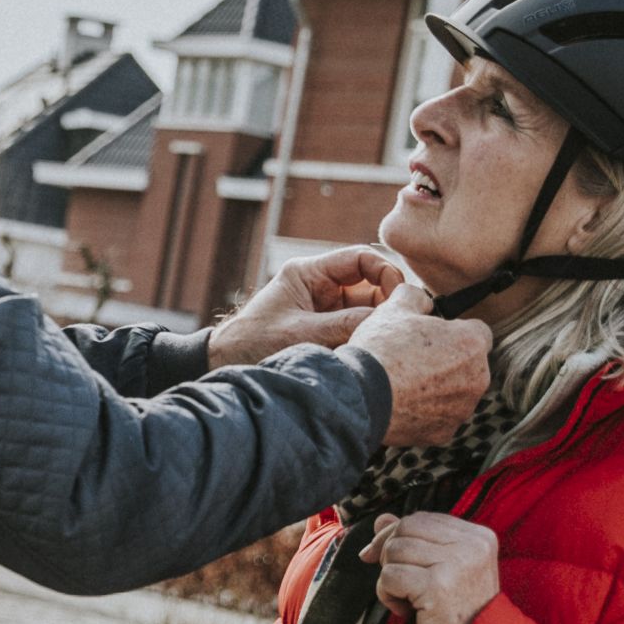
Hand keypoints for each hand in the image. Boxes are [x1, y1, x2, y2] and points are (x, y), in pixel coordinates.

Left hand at [210, 246, 407, 366]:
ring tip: (387, 343)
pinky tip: (372, 353)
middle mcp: (320, 287)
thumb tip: (388, 323)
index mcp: (309, 273)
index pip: (361, 258)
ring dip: (377, 325)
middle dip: (386, 304)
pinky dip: (365, 340)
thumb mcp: (301, 334)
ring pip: (366, 310)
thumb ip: (345, 326)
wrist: (223, 365)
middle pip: (370, 286)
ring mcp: (324, 309)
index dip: (385, 273)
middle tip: (400, 325)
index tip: (399, 297)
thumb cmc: (251, 344)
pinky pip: (355, 329)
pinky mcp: (324, 331)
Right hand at [357, 284, 492, 445]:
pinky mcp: (444, 433)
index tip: (434, 335)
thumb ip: (416, 297)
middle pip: (470, 365)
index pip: (479, 332)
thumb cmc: (382, 349)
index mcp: (472, 344)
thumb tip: (422, 300)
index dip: (455, 331)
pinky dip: (427, 412)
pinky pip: (440, 417)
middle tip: (415, 357)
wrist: (361, 395)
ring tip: (406, 381)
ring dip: (439, 387)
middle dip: (449, 361)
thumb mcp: (396, 307)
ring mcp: (462, 409)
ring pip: (456, 393)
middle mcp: (477, 379)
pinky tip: (403, 402)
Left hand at [362, 512, 500, 623]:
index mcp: (479, 537)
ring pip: (394, 551)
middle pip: (405, 529)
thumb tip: (381, 518)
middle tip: (398, 582)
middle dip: (388, 554)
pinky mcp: (437, 586)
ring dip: (389, 578)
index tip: (382, 558)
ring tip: (407, 599)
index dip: (395, 535)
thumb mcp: (443, 569)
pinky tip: (405, 611)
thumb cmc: (457, 612)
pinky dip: (387, 595)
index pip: (422, 519)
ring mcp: (457, 564)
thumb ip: (417, 539)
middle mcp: (472, 546)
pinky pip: (389, 576)